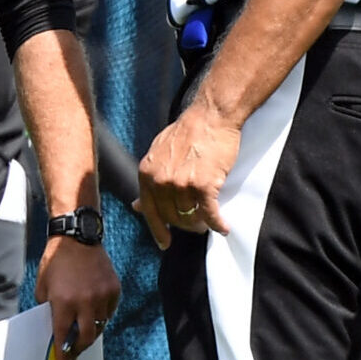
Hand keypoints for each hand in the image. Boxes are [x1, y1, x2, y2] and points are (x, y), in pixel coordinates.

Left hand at [37, 237, 119, 359]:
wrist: (77, 238)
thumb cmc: (55, 262)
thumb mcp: (43, 287)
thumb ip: (48, 310)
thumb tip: (55, 330)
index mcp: (64, 302)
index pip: (63, 338)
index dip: (63, 357)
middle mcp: (85, 302)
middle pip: (86, 339)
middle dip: (79, 349)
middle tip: (73, 352)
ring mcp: (102, 296)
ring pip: (99, 326)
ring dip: (90, 331)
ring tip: (82, 328)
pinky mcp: (114, 289)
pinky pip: (109, 312)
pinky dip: (101, 316)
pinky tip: (92, 310)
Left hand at [136, 106, 239, 247]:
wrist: (211, 116)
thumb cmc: (188, 132)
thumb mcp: (159, 153)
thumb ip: (149, 179)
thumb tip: (136, 205)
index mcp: (147, 173)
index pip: (149, 211)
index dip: (158, 230)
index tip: (165, 243)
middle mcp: (160, 181)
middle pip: (172, 217)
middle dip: (185, 225)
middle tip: (196, 226)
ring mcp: (181, 184)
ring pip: (190, 218)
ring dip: (201, 224)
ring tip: (209, 223)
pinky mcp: (203, 185)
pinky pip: (210, 214)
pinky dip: (218, 224)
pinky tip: (224, 227)